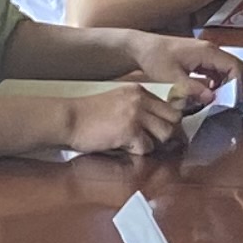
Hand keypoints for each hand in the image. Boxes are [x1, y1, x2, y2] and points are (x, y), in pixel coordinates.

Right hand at [65, 80, 195, 157]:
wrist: (69, 119)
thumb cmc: (88, 114)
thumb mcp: (117, 101)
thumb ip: (138, 107)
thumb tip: (157, 123)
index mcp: (138, 91)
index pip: (169, 106)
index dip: (167, 121)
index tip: (160, 130)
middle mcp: (140, 100)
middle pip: (174, 119)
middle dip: (165, 132)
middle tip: (151, 140)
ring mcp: (136, 114)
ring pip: (165, 134)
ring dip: (153, 143)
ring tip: (135, 144)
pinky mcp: (129, 131)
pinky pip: (147, 147)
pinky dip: (137, 152)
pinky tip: (123, 147)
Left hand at [127, 32, 241, 103]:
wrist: (140, 48)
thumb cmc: (154, 58)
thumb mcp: (171, 78)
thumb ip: (192, 89)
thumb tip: (211, 98)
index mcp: (207, 51)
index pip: (235, 66)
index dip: (237, 85)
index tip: (230, 102)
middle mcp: (209, 50)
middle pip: (234, 68)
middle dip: (233, 86)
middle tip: (225, 104)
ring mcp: (205, 53)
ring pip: (226, 70)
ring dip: (224, 86)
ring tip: (215, 102)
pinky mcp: (199, 59)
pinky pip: (216, 71)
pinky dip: (216, 83)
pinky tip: (206, 94)